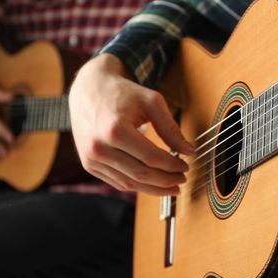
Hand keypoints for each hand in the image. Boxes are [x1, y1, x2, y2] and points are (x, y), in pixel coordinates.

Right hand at [69, 54, 193, 194]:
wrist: (89, 90)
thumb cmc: (122, 93)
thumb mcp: (151, 102)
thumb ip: (170, 128)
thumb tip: (188, 151)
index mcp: (115, 130)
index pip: (151, 158)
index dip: (172, 166)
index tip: (186, 167)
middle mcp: (99, 148)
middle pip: (140, 174)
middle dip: (165, 180)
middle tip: (182, 180)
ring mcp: (91, 158)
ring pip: (129, 183)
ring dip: (153, 188)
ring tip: (171, 186)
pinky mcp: (89, 164)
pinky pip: (117, 182)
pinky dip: (137, 185)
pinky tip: (153, 184)